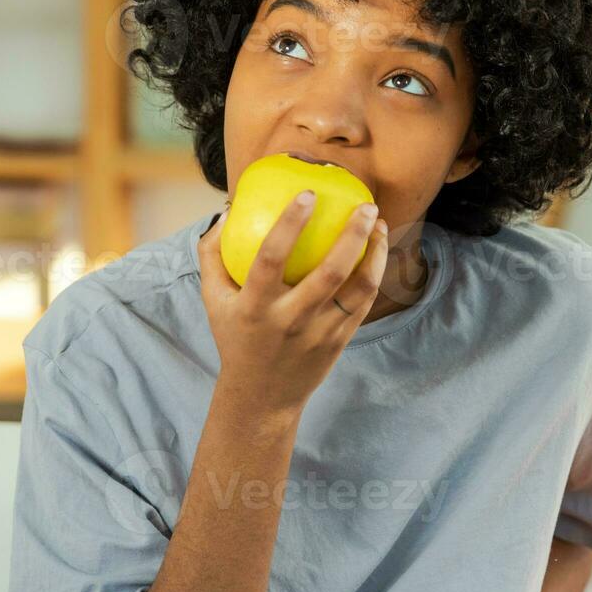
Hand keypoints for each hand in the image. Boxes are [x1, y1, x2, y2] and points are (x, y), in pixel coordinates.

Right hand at [197, 193, 387, 415]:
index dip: (289, 224)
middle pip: (328, 273)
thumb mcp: (213, 301)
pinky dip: (374, 273)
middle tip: (365, 205)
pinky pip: (363, 302)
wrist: (261, 396)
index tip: (307, 195)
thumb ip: (213, 256)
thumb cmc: (236, 337)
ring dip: (374, 252)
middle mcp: (288, 320)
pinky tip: (376, 250)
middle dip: (352, 234)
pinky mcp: (339, 341)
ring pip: (356, 288)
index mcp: (254, 307)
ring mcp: (318, 333)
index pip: (271, 258)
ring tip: (378, 223)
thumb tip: (228, 212)